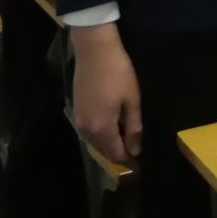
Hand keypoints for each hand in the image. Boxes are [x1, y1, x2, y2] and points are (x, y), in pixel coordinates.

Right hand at [71, 24, 144, 164]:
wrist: (94, 51)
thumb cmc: (118, 73)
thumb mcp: (132, 100)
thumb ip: (134, 127)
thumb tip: (136, 150)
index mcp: (101, 128)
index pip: (116, 153)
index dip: (129, 161)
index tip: (141, 166)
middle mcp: (86, 129)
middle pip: (103, 150)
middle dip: (119, 155)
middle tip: (135, 156)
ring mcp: (78, 120)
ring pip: (94, 142)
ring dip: (109, 147)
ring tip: (126, 145)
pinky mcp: (75, 111)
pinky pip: (88, 133)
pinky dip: (100, 137)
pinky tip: (111, 131)